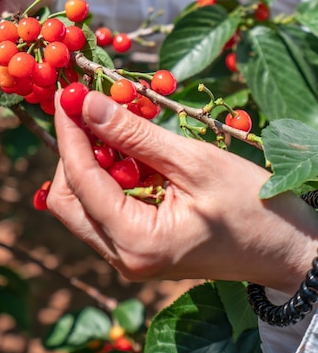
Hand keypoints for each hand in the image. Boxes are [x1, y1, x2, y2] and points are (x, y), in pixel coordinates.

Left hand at [48, 91, 317, 293]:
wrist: (285, 248)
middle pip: (67, 200)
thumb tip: (87, 104)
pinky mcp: (137, 248)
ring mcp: (128, 256)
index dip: (69, 132)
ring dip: (89, 161)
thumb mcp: (194, 162)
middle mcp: (122, 257)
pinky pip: (103, 209)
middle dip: (73, 151)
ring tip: (113, 126)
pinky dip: (107, 176)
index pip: (80, 180)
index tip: (67, 94)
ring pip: (81, 205)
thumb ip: (136, 135)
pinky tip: (128, 150)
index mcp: (136, 241)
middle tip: (88, 110)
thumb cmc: (251, 205)